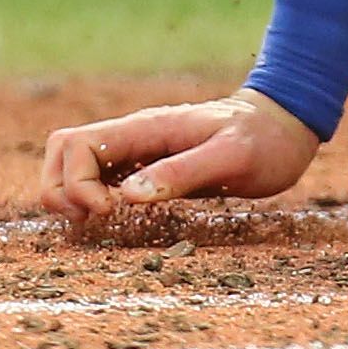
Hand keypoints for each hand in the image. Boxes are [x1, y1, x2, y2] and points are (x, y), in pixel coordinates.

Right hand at [40, 89, 318, 219]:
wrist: (287, 128)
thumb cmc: (266, 141)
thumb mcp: (233, 157)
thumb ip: (183, 172)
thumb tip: (125, 195)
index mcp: (147, 128)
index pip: (75, 144)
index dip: (76, 183)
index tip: (109, 210)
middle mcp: (135, 137)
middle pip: (62, 152)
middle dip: (60, 190)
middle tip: (96, 219)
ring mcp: (138, 152)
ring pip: (74, 166)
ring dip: (71, 196)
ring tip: (100, 221)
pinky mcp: (148, 169)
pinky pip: (99, 180)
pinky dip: (92, 201)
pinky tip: (114, 219)